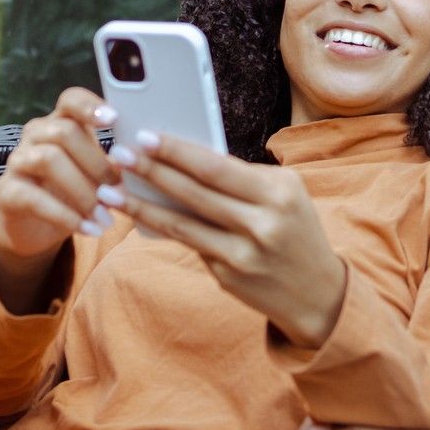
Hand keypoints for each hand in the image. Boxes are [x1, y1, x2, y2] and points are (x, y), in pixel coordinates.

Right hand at [0, 88, 117, 310]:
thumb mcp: (96, 174)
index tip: (114, 120)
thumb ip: (115, 163)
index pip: (70, 100)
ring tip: (105, 217)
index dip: (90, 105)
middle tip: (117, 191)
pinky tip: (88, 229)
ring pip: (48, 159)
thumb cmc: (74, 192)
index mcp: (61, 122)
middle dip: (96, 163)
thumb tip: (143, 162)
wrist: (36, 227)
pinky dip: (65, 216)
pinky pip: (33, 197)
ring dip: (83, 191)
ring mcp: (17, 161)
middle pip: (64, 132)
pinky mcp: (5, 192)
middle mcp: (35, 135)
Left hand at [108, 130, 348, 348]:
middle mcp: (262, 223)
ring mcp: (243, 254)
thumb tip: (184, 158)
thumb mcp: (284, 196)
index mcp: (278, 192)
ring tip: (110, 189)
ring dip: (141, 205)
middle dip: (152, 170)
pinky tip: (137, 215)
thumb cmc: (294, 230)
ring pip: (181, 223)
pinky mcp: (228, 276)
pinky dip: (160, 227)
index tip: (146, 135)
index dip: (177, 151)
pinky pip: (189, 244)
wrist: (318, 293)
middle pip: (195, 191)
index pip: (217, 166)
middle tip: (119, 154)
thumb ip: (240, 179)